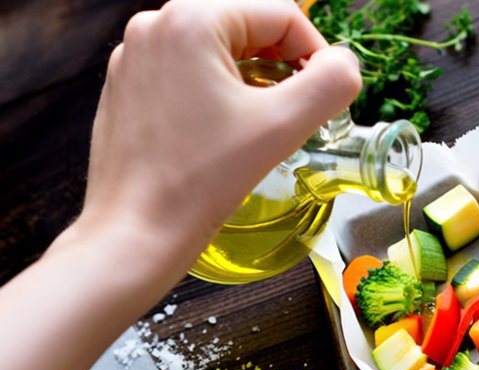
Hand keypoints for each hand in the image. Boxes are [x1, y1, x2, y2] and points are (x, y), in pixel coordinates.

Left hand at [80, 0, 360, 271]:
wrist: (136, 233)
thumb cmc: (199, 182)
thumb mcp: (283, 126)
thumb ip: (331, 83)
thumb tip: (344, 65)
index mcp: (191, 19)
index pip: (281, 14)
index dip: (316, 54)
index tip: (323, 100)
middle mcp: (155, 26)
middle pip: (249, 28)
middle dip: (281, 68)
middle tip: (293, 115)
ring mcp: (136, 56)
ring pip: (219, 52)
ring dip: (252, 83)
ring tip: (258, 129)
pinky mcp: (128, 87)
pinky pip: (188, 73)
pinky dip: (218, 96)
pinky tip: (222, 137)